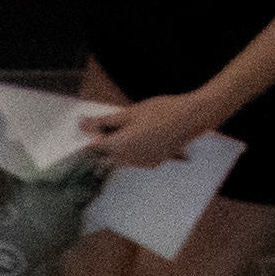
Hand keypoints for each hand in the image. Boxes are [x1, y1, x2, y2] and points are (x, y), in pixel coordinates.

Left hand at [76, 88, 225, 173]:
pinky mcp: (152, 164)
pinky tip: (144, 137)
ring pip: (120, 160)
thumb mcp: (130, 112)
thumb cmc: (161, 111)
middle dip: (103, 146)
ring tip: (132, 131)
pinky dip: (134, 151)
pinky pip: (135, 160)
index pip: (93, 149)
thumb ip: (105, 122)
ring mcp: (141, 164)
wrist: (192, 118)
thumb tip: (82, 125)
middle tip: (108, 129)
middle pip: (105, 157)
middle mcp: (128, 160)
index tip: (87, 134)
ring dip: (118, 149)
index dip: (88, 141)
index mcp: (119, 146)